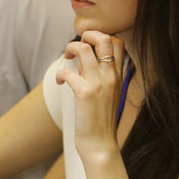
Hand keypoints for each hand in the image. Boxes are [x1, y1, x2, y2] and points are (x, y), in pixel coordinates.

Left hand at [55, 31, 125, 160]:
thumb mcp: (107, 94)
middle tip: (77, 46)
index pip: (117, 43)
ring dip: (70, 48)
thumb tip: (85, 60)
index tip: (89, 45)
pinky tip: (59, 81)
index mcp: (118, 76)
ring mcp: (99, 84)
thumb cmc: (101, 121)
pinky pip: (68, 71)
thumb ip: (99, 75)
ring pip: (84, 49)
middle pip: (104, 38)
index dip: (101, 37)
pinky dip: (60, 73)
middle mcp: (111, 76)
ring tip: (67, 57)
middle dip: (88, 34)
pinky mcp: (84, 93)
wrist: (101, 144)